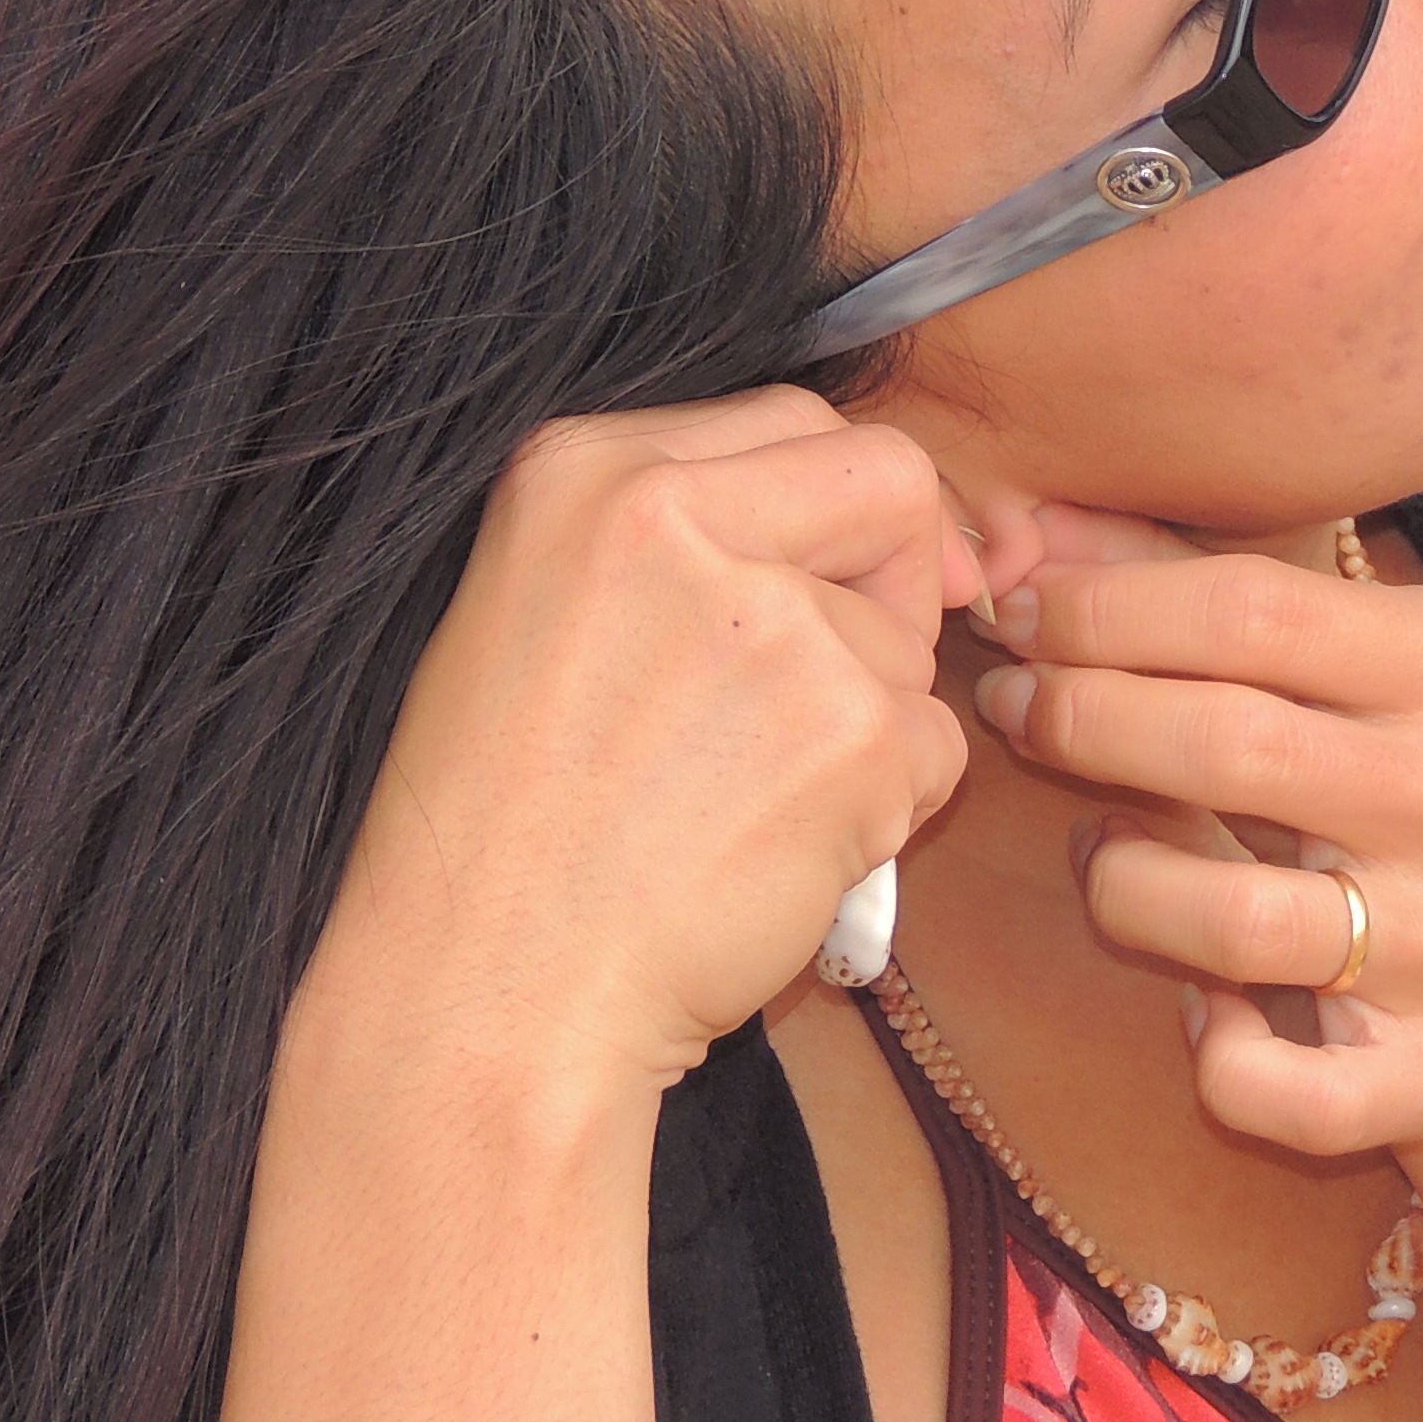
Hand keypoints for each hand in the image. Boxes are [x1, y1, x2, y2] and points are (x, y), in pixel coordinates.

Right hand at [311, 389, 978, 1122]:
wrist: (486, 998)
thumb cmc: (510, 837)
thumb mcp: (541, 617)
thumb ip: (687, 543)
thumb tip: (895, 525)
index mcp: (579, 470)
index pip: (793, 422)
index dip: (844, 511)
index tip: (848, 582)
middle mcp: (670, 514)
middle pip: (886, 481)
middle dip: (897, 577)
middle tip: (827, 693)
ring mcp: (771, 619)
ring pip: (908, 640)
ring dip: (866, 727)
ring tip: (742, 808)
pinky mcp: (851, 727)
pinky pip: (936, 746)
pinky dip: (885, 812)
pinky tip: (776, 856)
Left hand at [971, 523, 1422, 1155]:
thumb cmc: (1389, 766)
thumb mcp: (1335, 653)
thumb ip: (1186, 582)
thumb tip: (1024, 524)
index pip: (1252, 610)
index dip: (1106, 611)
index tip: (1023, 616)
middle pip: (1232, 748)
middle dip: (1084, 719)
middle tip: (1015, 707)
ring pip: (1233, 924)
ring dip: (1124, 883)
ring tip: (1106, 846)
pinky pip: (1284, 1088)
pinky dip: (1216, 1058)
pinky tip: (1200, 1012)